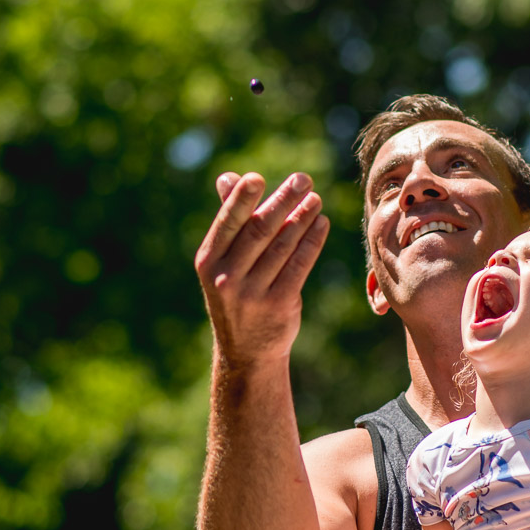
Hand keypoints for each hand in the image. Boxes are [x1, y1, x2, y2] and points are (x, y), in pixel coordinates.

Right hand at [195, 171, 328, 366]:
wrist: (246, 352)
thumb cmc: (236, 293)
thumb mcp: (224, 262)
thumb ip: (230, 220)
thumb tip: (229, 178)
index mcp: (209, 261)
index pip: (227, 223)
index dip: (241, 200)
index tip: (257, 177)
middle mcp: (226, 277)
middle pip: (258, 231)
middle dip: (282, 201)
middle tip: (303, 180)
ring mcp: (252, 294)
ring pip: (282, 246)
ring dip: (302, 218)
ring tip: (315, 199)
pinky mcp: (278, 304)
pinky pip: (299, 265)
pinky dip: (312, 242)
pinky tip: (321, 224)